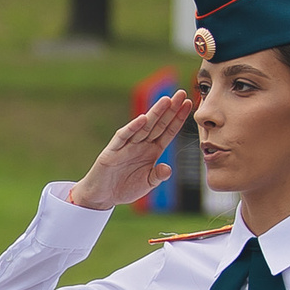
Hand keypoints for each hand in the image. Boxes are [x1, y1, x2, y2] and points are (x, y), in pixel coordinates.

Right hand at [65, 91, 194, 211]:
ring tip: (167, 100)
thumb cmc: (125, 187)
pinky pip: (124, 137)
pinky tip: (142, 119)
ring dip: (155, 113)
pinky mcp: (113, 151)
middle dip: (170, 109)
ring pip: (144, 127)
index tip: (187, 104)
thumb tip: (167, 169)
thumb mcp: (147, 184)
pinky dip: (132, 128)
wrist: (102, 195)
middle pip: (158, 124)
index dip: (178, 119)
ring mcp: (127, 146)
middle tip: (181, 93)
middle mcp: (141, 145)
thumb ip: (157, 176)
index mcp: (152, 151)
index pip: (168, 131)